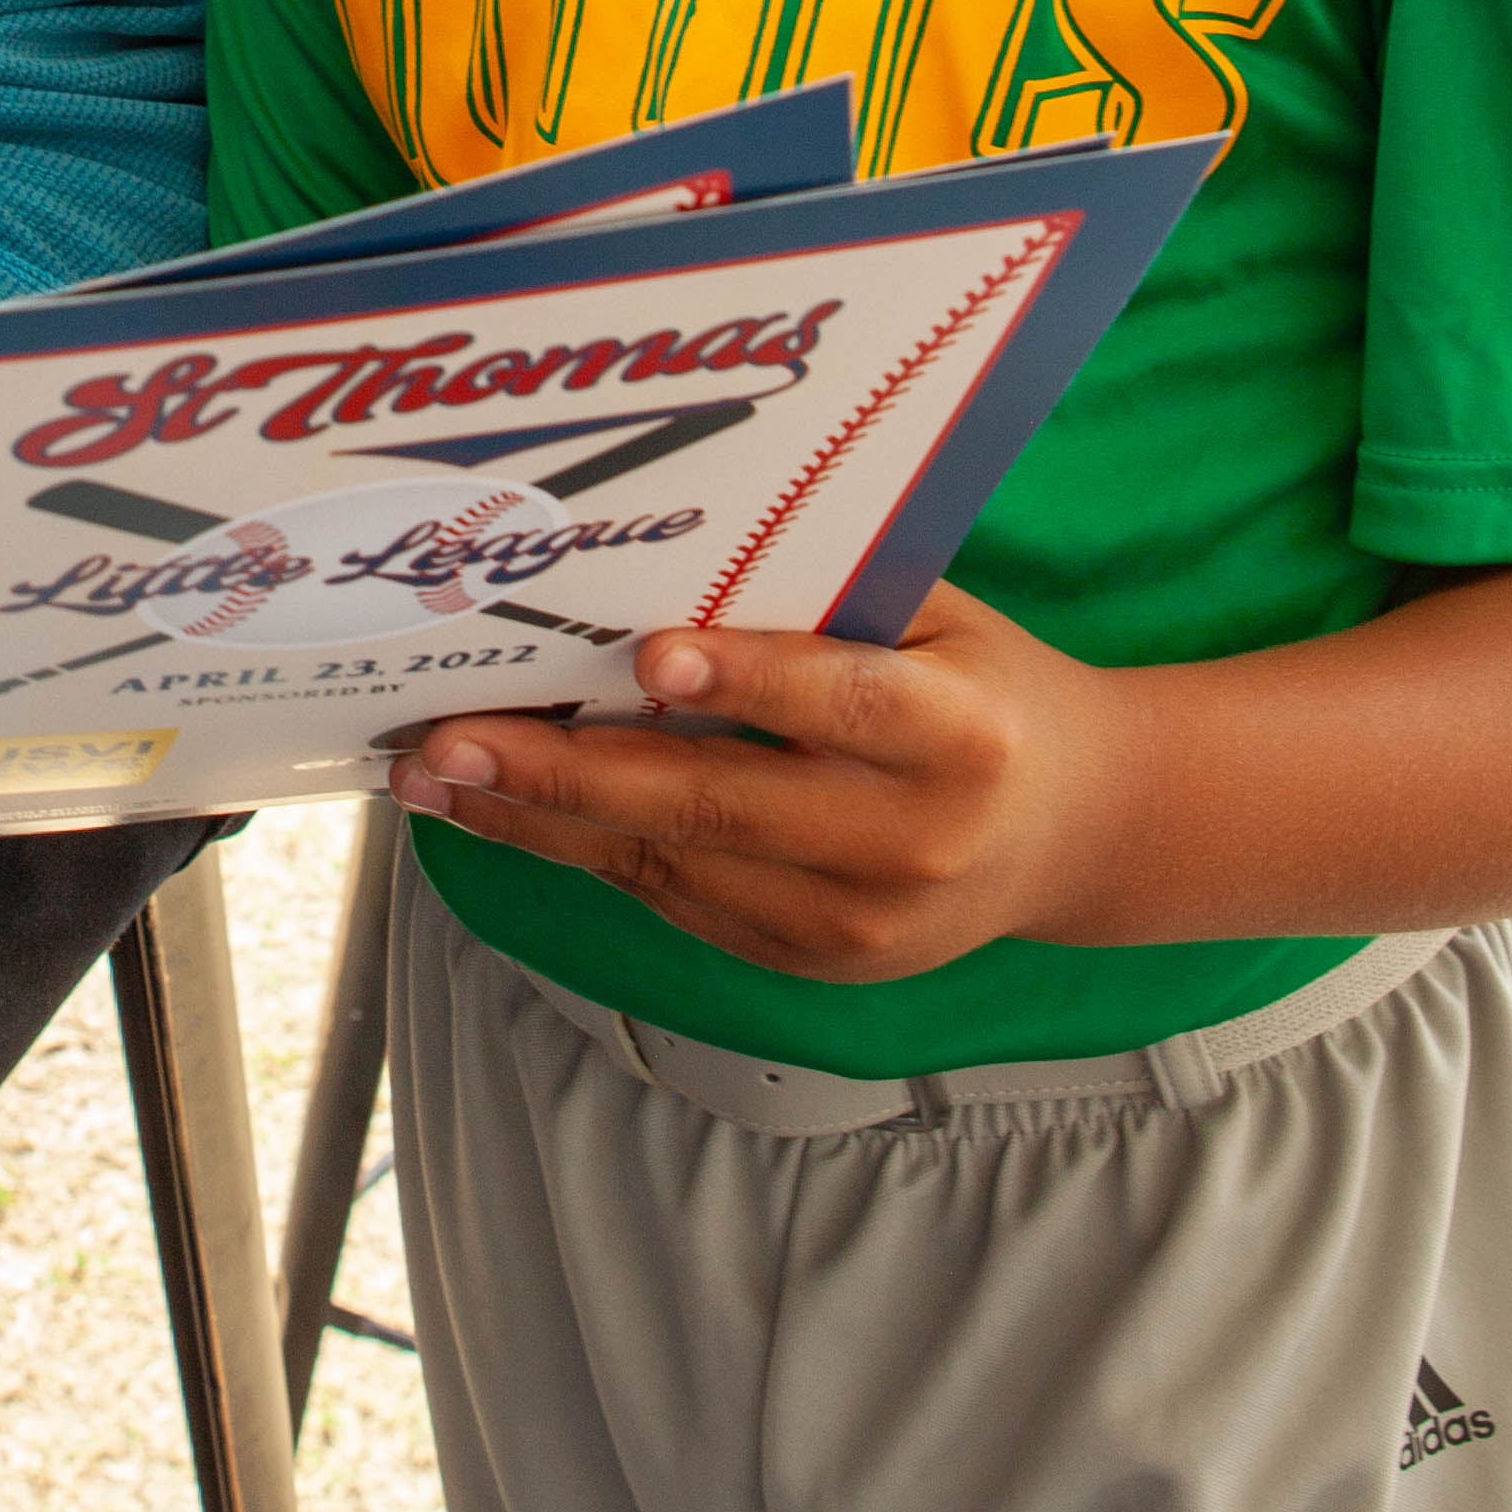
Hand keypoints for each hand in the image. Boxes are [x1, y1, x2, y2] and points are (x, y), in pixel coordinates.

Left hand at [390, 581, 1136, 981]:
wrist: (1073, 830)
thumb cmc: (981, 690)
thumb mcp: (938, 621)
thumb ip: (826, 596)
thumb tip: (667, 547)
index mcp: (963, 738)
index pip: (845, 707)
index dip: (748, 682)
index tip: (646, 655)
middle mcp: (913, 843)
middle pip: (723, 808)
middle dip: (571, 773)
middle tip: (455, 738)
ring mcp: (860, 925)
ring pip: (676, 869)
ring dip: (542, 821)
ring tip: (438, 776)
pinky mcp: (814, 963)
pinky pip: (679, 902)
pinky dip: (584, 853)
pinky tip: (504, 810)